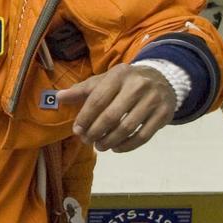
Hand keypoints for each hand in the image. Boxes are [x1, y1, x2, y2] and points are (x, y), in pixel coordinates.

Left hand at [55, 63, 175, 152]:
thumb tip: (58, 97)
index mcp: (119, 75)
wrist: (162, 80)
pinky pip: (142, 137)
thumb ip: (82, 90)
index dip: (85, 118)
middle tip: (88, 141)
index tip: (77, 131)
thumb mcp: (104, 81)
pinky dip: (127, 146)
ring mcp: (152, 100)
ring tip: (100, 146)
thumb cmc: (125, 83)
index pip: (97, 100)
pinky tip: (116, 148)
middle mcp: (137, 85)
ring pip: (126, 128)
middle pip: (111, 116)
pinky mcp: (163, 114)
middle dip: (96, 133)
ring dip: (110, 142)